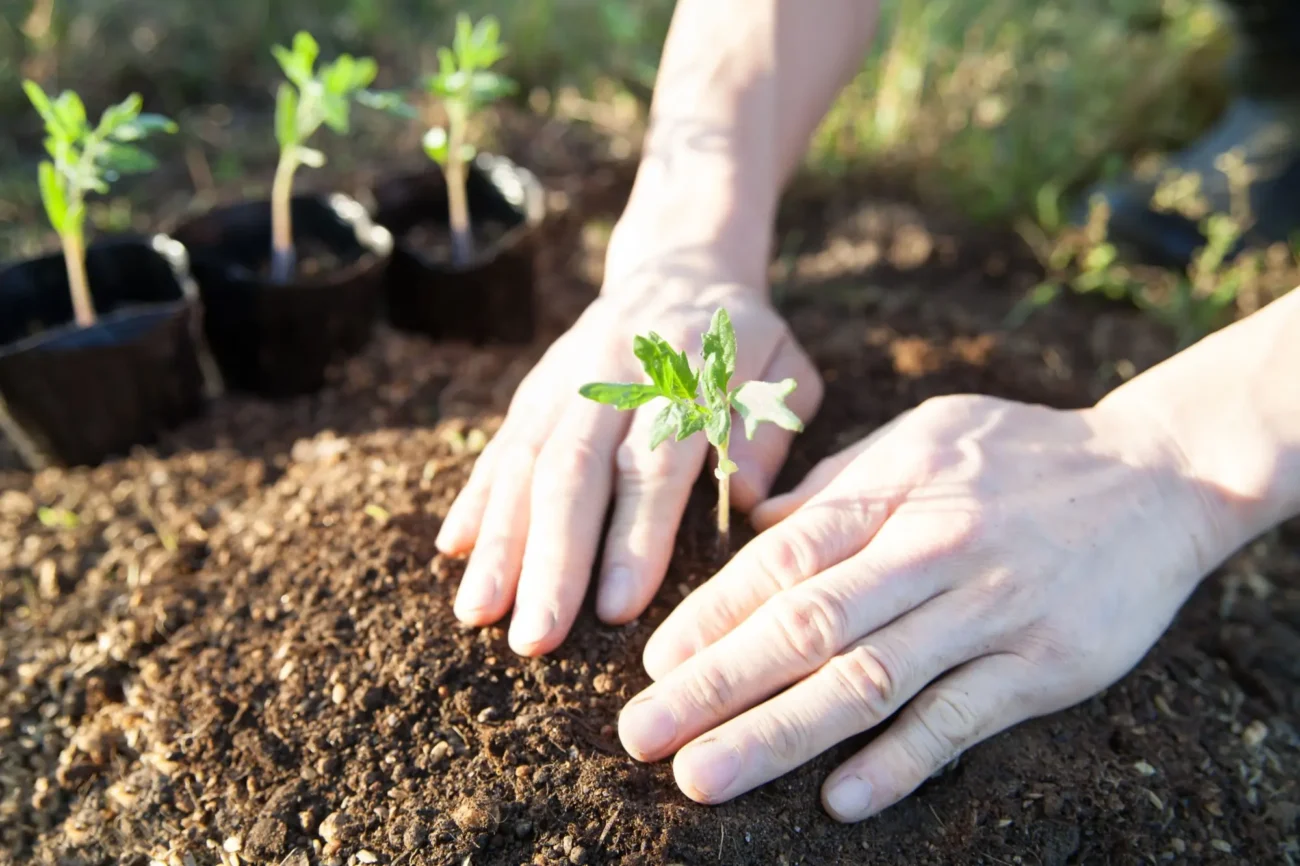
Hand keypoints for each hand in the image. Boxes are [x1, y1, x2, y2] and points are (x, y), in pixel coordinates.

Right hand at [436, 274, 822, 656]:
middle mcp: (615, 373)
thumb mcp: (784, 373)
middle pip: (574, 469)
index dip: (635, 536)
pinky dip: (475, 496)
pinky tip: (453, 549)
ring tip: (479, 612)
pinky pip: (500, 444)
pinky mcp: (535, 387)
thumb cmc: (743, 344)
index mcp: (686, 371)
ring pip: (525, 460)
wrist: (679, 266)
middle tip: (536, 637)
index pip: (655, 462)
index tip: (617, 610)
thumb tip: (748, 505)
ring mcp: (565, 378)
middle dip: (551, 558)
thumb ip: (768, 435)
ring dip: (500, 540)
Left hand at [617, 393, 1232, 820]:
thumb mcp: (923, 436)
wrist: (1158, 476)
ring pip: (869, 680)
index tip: (655, 664)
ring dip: (778, 735)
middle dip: (715, 685)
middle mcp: (933, 550)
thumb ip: (838, 481)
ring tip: (704, 776)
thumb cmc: (1020, 454)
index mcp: (895, 492)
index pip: (784, 559)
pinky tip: (840, 800)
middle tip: (642, 735)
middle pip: (807, 626)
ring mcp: (990, 610)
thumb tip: (757, 520)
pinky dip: (900, 762)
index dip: (711, 614)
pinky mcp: (1045, 665)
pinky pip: (960, 719)